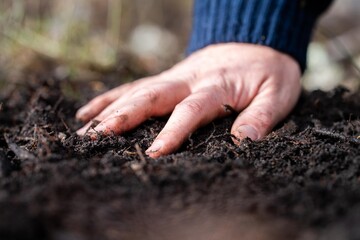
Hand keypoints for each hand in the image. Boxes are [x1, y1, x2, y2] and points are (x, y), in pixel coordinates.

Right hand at [76, 43, 300, 157]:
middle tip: (98, 139)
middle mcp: (188, 79)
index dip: (172, 132)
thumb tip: (243, 142)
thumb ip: (260, 116)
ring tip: (85, 131)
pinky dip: (111, 98)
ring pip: (137, 91)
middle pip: (151, 96)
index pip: (190, 109)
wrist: (255, 42)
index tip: (153, 153)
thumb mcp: (277, 93)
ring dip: (110, 111)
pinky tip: (89, 111)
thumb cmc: (268, 71)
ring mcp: (174, 77)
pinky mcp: (168, 79)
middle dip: (123, 117)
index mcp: (216, 85)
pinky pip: (135, 86)